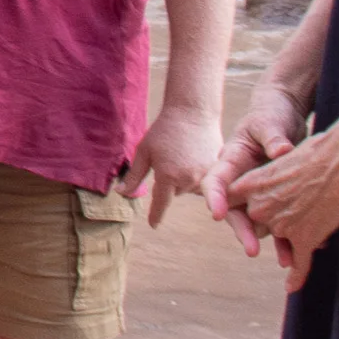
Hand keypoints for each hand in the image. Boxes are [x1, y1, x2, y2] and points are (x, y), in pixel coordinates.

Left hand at [121, 104, 218, 227]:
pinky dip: (196, 174)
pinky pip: (203, 181)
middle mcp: (188, 180)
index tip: (153, 225)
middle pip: (174, 193)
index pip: (161, 204)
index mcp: (168, 176)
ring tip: (182, 155)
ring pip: (189, 188)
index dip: (156, 215)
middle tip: (169, 158)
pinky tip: (193, 157)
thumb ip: (134, 176)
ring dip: (183, 179)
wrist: (193, 113)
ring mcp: (206, 176)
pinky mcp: (218, 170)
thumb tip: (121, 194)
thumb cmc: (164, 131)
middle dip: (169, 182)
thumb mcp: (143, 152)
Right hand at [204, 83, 306, 253]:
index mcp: (230, 161)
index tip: (218, 214)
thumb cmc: (271, 114)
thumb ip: (273, 137)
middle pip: (236, 210)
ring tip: (285, 259)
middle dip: (244, 231)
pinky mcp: (278, 195)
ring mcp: (259, 190)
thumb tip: (281, 151)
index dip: (215, 199)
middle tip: (252, 250)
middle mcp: (241, 181)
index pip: (216, 182)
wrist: (287, 114)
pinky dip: (293, 232)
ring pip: (259, 220)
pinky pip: (282, 217)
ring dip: (272, 240)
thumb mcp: (268, 123)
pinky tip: (305, 247)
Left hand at [233, 109, 338, 290]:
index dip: (234, 209)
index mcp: (249, 185)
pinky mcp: (304, 238)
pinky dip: (296, 276)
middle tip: (300, 205)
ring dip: (296, 238)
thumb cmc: (317, 152)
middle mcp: (259, 207)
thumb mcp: (280, 159)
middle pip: (258, 225)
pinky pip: (297, 263)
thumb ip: (268, 180)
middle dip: (275, 220)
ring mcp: (281, 225)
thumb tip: (266, 193)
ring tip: (313, 223)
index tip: (238, 215)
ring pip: (283, 240)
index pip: (229, 203)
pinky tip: (291, 286)